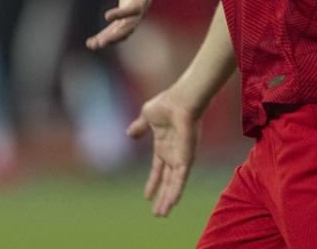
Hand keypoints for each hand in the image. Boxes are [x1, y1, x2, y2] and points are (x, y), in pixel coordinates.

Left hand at [86, 0, 161, 49]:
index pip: (135, 7)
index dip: (123, 13)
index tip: (107, 16)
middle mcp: (141, 6)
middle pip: (130, 25)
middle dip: (116, 35)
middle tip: (101, 42)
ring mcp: (135, 12)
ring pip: (123, 31)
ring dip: (109, 39)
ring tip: (92, 45)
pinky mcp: (127, 15)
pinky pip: (118, 29)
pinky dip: (106, 36)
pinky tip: (92, 42)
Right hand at [126, 88, 201, 216]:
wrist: (180, 101)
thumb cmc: (166, 104)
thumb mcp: (147, 116)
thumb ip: (140, 127)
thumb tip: (129, 134)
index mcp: (164, 145)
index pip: (158, 169)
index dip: (152, 183)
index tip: (147, 196)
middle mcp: (174, 153)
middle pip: (167, 181)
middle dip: (161, 197)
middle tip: (157, 214)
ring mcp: (181, 156)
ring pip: (174, 184)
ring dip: (168, 199)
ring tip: (162, 215)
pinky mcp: (187, 158)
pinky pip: (181, 179)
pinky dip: (176, 191)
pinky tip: (172, 203)